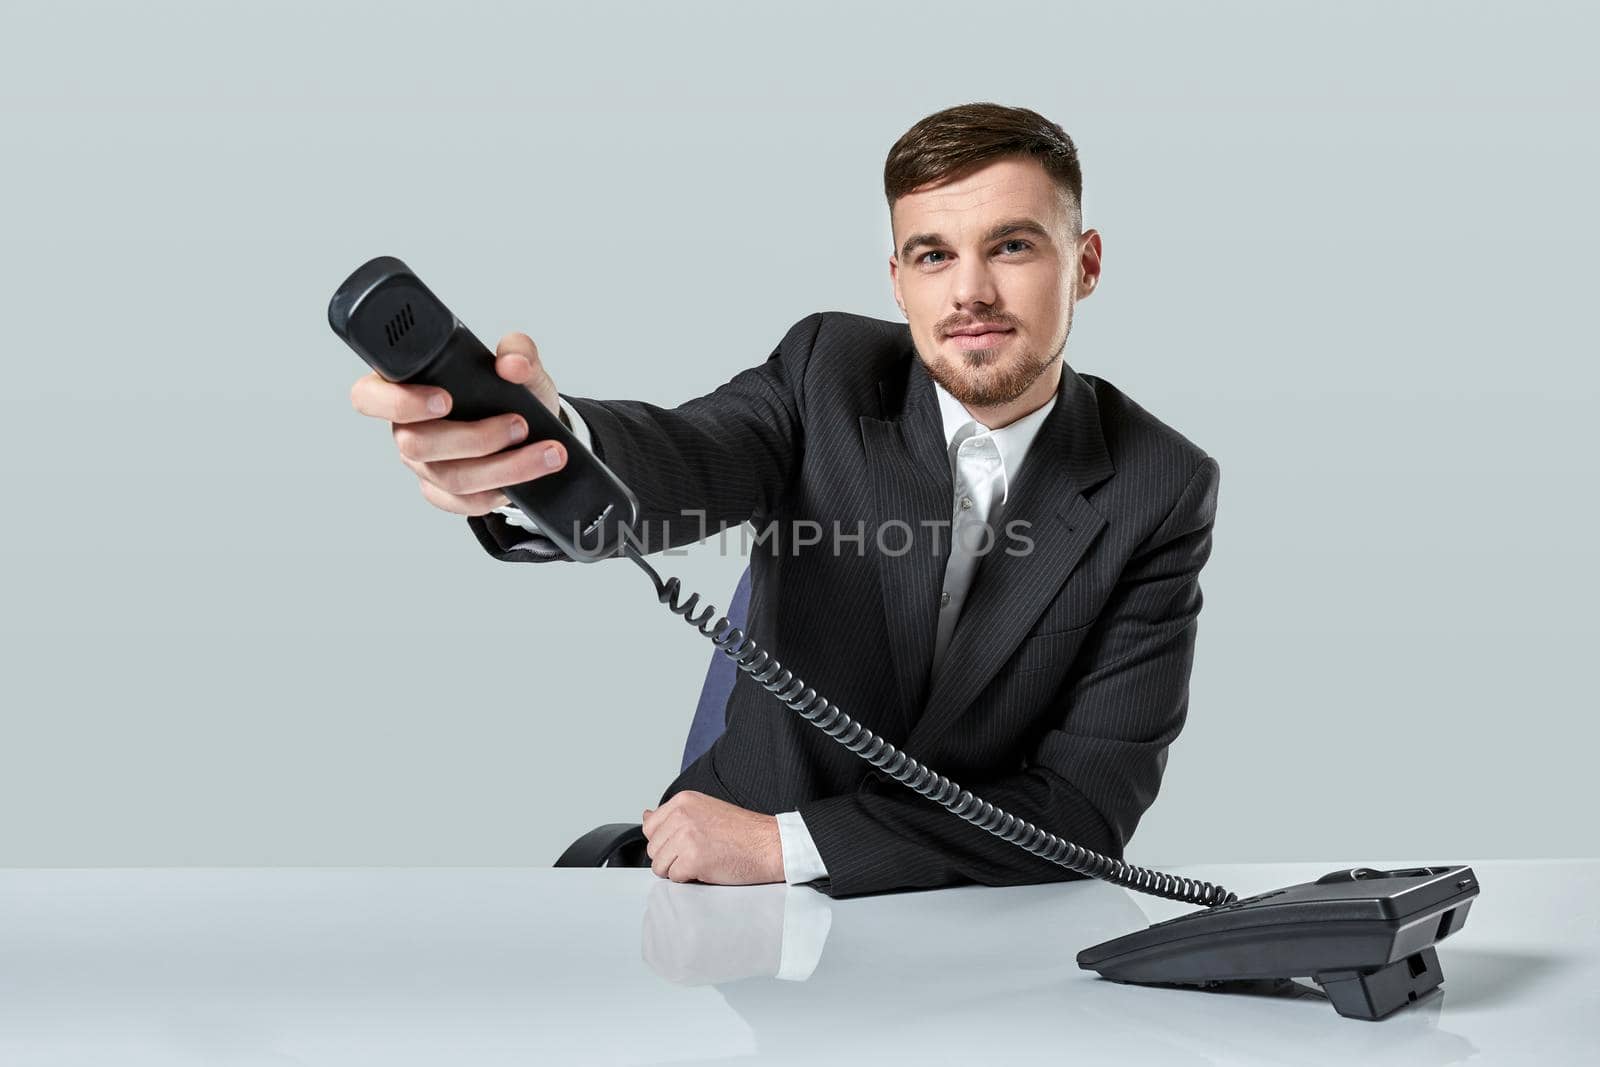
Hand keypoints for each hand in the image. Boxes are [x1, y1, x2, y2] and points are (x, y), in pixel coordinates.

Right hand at [348, 331, 566, 515]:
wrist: (533, 428)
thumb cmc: (508, 391)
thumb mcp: (520, 364)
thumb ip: (519, 352)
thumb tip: (512, 365)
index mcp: (406, 386)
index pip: (368, 396)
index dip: (397, 402)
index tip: (445, 399)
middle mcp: (407, 429)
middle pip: (416, 445)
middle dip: (475, 437)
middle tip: (519, 424)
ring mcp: (424, 466)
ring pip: (449, 477)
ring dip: (504, 467)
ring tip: (544, 452)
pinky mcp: (445, 493)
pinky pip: (464, 503)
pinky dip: (499, 491)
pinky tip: (527, 478)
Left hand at [641, 791, 784, 885]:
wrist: (770, 844)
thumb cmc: (743, 832)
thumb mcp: (704, 810)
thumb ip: (673, 815)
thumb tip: (646, 815)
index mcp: (683, 801)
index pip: (650, 828)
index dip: (666, 842)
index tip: (684, 843)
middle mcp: (681, 815)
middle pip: (653, 849)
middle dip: (672, 858)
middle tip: (699, 853)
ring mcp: (686, 837)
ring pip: (660, 866)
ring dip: (679, 869)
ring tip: (704, 860)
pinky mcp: (693, 859)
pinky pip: (675, 878)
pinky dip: (690, 879)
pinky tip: (709, 867)